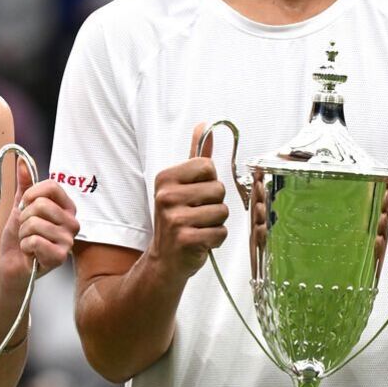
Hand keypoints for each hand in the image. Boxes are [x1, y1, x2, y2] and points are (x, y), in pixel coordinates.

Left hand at [0, 158, 77, 282]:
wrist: (12, 267)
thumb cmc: (18, 240)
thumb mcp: (19, 208)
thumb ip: (23, 185)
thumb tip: (22, 161)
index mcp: (66, 208)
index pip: (52, 186)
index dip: (31, 194)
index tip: (25, 205)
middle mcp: (71, 222)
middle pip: (41, 205)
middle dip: (24, 218)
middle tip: (26, 229)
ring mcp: (68, 240)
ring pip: (35, 223)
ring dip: (23, 234)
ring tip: (28, 242)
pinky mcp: (61, 256)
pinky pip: (35, 241)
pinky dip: (26, 247)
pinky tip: (31, 253)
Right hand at [149, 124, 229, 278]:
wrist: (165, 259)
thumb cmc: (177, 219)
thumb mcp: (181, 185)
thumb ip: (195, 156)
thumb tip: (203, 127)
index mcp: (166, 178)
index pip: (208, 166)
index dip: (209, 182)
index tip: (196, 194)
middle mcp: (166, 196)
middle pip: (219, 189)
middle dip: (215, 204)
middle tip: (197, 215)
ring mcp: (174, 218)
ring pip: (222, 212)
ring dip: (216, 223)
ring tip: (199, 228)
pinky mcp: (185, 239)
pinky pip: (221, 232)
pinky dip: (216, 239)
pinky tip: (200, 241)